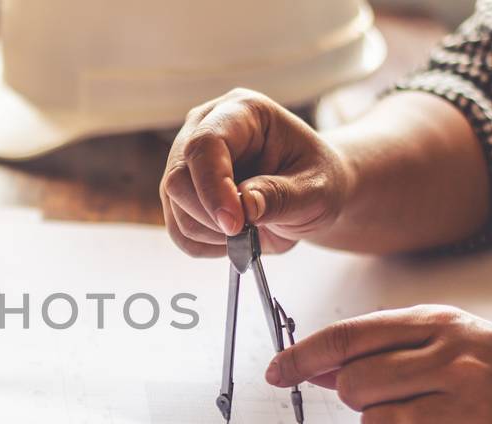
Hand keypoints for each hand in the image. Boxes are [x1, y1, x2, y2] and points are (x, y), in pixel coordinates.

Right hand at [160, 89, 354, 256]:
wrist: (309, 192)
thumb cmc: (316, 180)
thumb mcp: (316, 189)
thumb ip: (282, 196)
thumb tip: (244, 206)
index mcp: (242, 112)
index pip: (206, 144)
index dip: (214, 186)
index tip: (235, 223)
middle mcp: (203, 128)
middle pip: (179, 178)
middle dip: (212, 217)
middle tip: (249, 233)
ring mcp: (186, 160)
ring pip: (175, 207)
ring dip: (212, 233)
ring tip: (251, 232)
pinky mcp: (179, 192)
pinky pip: (177, 230)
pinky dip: (206, 245)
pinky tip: (234, 237)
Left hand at [265, 306, 491, 423]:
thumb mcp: (449, 336)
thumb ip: (383, 346)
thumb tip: (316, 365)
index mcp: (441, 325)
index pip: (350, 337)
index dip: (303, 356)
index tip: (277, 372)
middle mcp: (455, 362)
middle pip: (355, 387)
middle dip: (361, 399)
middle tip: (398, 399)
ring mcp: (470, 410)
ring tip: (427, 423)